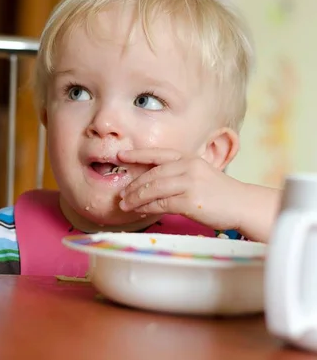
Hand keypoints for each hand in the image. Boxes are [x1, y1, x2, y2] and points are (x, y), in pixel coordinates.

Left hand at [117, 148, 244, 230]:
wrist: (243, 205)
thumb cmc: (220, 193)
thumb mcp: (199, 175)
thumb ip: (178, 175)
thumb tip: (151, 184)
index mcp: (188, 159)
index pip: (157, 154)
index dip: (137, 155)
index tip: (120, 156)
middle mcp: (187, 167)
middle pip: (152, 175)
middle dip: (133, 185)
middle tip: (121, 195)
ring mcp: (189, 183)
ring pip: (153, 189)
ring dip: (136, 198)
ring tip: (125, 205)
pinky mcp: (189, 201)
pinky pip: (161, 204)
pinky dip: (147, 208)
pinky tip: (140, 211)